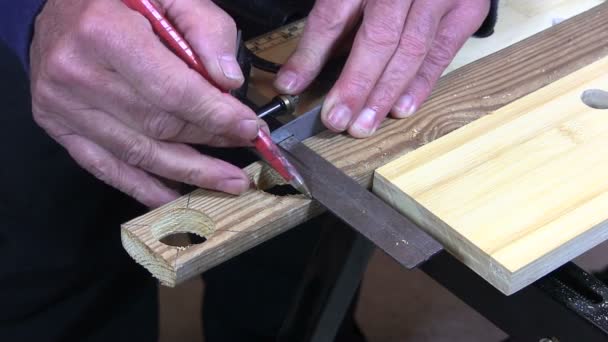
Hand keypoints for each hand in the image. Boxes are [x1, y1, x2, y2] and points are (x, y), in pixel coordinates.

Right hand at [30, 0, 256, 207]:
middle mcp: (77, 75)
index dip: (216, 115)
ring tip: (227, 183)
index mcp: (104, 34)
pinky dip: (143, 188)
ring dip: (189, 172)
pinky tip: (175, 197)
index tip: (249, 128)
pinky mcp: (58, 127)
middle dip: (210, 140)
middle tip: (246, 148)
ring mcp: (62, 107)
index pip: (173, 91)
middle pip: (159, 125)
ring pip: (140, 153)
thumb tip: (229, 81)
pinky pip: (106, 168)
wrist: (56, 6)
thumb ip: (204, 28)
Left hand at [275, 0, 489, 137]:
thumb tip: (294, 80)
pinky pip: (441, 54)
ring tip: (364, 125)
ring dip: (385, 93)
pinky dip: (420, 85)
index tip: (292, 86)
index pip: (333, 16)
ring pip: (411, 51)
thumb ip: (328, 30)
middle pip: (378, 38)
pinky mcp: (466, 11)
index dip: (312, 54)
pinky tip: (401, 108)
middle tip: (338, 121)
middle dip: (356, 84)